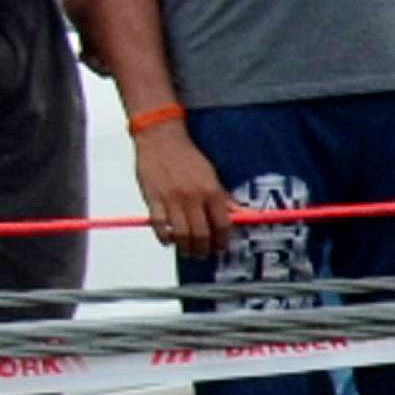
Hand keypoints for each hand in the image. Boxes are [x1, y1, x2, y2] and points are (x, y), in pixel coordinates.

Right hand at [132, 123, 230, 257]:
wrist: (161, 140)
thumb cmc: (188, 157)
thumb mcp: (212, 175)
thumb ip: (224, 198)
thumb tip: (240, 214)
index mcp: (211, 192)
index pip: (222, 224)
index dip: (223, 241)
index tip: (221, 248)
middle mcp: (193, 198)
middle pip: (201, 234)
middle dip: (204, 249)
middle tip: (203, 254)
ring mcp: (172, 200)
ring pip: (181, 234)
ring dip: (185, 248)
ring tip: (187, 251)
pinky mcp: (153, 199)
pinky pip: (158, 225)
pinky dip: (164, 237)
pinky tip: (168, 241)